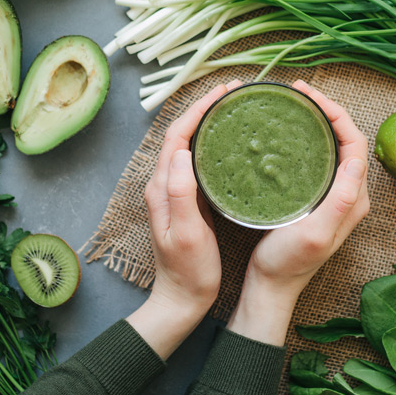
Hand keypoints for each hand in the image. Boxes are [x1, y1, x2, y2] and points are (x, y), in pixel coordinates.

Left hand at [127, 80, 241, 357]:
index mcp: (161, 188)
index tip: (223, 94)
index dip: (198, 110)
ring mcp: (173, 193)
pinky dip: (210, 145)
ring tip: (233, 111)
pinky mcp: (185, 202)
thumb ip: (182, 193)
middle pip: (181, 134)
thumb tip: (184, 151)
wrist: (180, 301)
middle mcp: (163, 185)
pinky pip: (195, 162)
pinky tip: (229, 146)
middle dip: (203, 109)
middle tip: (233, 95)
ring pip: (188, 146)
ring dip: (206, 124)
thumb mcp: (187, 234)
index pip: (176, 136)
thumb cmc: (188, 272)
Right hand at [226, 79, 369, 345]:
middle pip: (346, 140)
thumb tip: (354, 160)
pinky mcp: (314, 201)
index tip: (309, 96)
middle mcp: (348, 195)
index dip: (336, 114)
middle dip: (327, 111)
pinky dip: (307, 140)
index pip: (355, 143)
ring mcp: (331, 197)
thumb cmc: (288, 264)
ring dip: (318, 123)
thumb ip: (339, 200)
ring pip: (332, 148)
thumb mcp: (315, 233)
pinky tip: (287, 136)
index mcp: (353, 198)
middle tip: (298, 94)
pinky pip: (318, 160)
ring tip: (294, 106)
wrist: (271, 288)